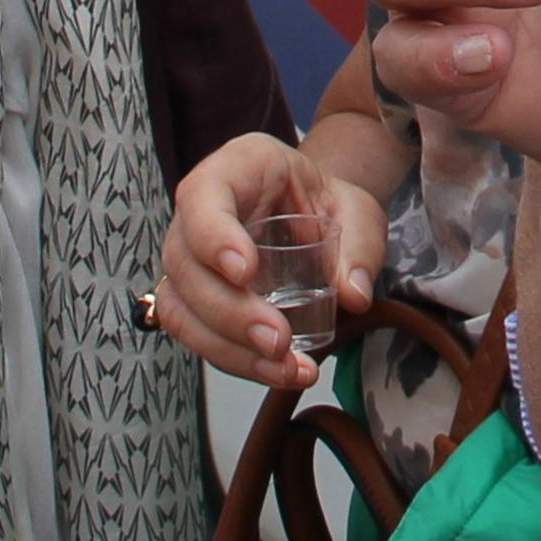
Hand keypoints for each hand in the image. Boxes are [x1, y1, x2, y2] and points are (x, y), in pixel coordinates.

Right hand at [158, 135, 385, 389]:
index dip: (214, 235)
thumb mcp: (356, 210)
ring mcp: (190, 257)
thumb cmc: (327, 202)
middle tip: (277, 339)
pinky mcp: (195, 298)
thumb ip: (359, 246)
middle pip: (186, 263)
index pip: (204, 195)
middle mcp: (199, 211)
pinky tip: (277, 372)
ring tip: (284, 369)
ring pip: (181, 306)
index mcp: (237, 168)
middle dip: (229, 311)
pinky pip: (196, 334)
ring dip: (229, 347)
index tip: (245, 271)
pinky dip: (235, 360)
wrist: (315, 214)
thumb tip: (352, 295)